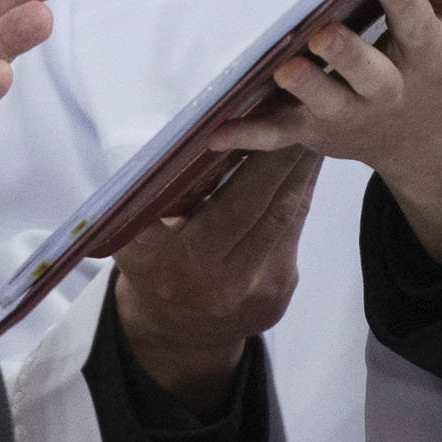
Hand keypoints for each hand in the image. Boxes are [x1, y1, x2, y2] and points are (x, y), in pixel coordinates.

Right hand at [110, 147, 321, 411]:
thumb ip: (152, 201)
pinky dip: (299, 194)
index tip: (265, 124)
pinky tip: (304, 166)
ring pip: (287, 216)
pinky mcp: (280, 292)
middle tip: (299, 111)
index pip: (224, 205)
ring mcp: (257, 289)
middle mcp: (221, 279)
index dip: (253, 165)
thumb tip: (193, 143)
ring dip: (301, 170)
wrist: (179, 331)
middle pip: (264, 206)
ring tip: (308, 128)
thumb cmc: (152, 263)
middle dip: (285, 156)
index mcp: (176, 260)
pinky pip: (292, 233)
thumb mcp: (133, 236)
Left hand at [208, 0, 441, 268]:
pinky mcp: (316, 133)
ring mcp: (350, 115)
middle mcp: (390, 90)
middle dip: (347, 57)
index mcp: (429, 56)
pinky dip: (248, 135)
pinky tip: (215, 132)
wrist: (435, 142)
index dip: (403, 3)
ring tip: (283, 70)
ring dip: (304, 90)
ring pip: (324, 104)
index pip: (417, 26)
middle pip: (369, 74)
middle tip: (325, 35)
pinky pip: (278, 136)